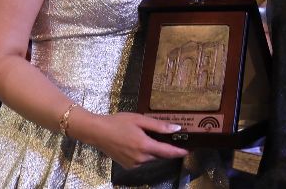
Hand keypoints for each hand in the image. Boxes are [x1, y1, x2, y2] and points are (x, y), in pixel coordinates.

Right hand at [73, 110, 187, 169]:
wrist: (97, 132)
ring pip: (150, 158)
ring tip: (149, 137)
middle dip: (165, 148)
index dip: (179, 152)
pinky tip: (138, 143)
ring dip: (154, 150)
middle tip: (169, 138)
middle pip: (159, 155)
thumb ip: (158, 125)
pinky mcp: (127, 166)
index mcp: (145, 146)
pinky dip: (144, 153)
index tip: (188, 150)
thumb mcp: (139, 119)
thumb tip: (176, 129)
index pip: (167, 152)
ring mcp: (133, 164)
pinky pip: (142, 160)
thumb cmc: (118, 122)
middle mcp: (140, 158)